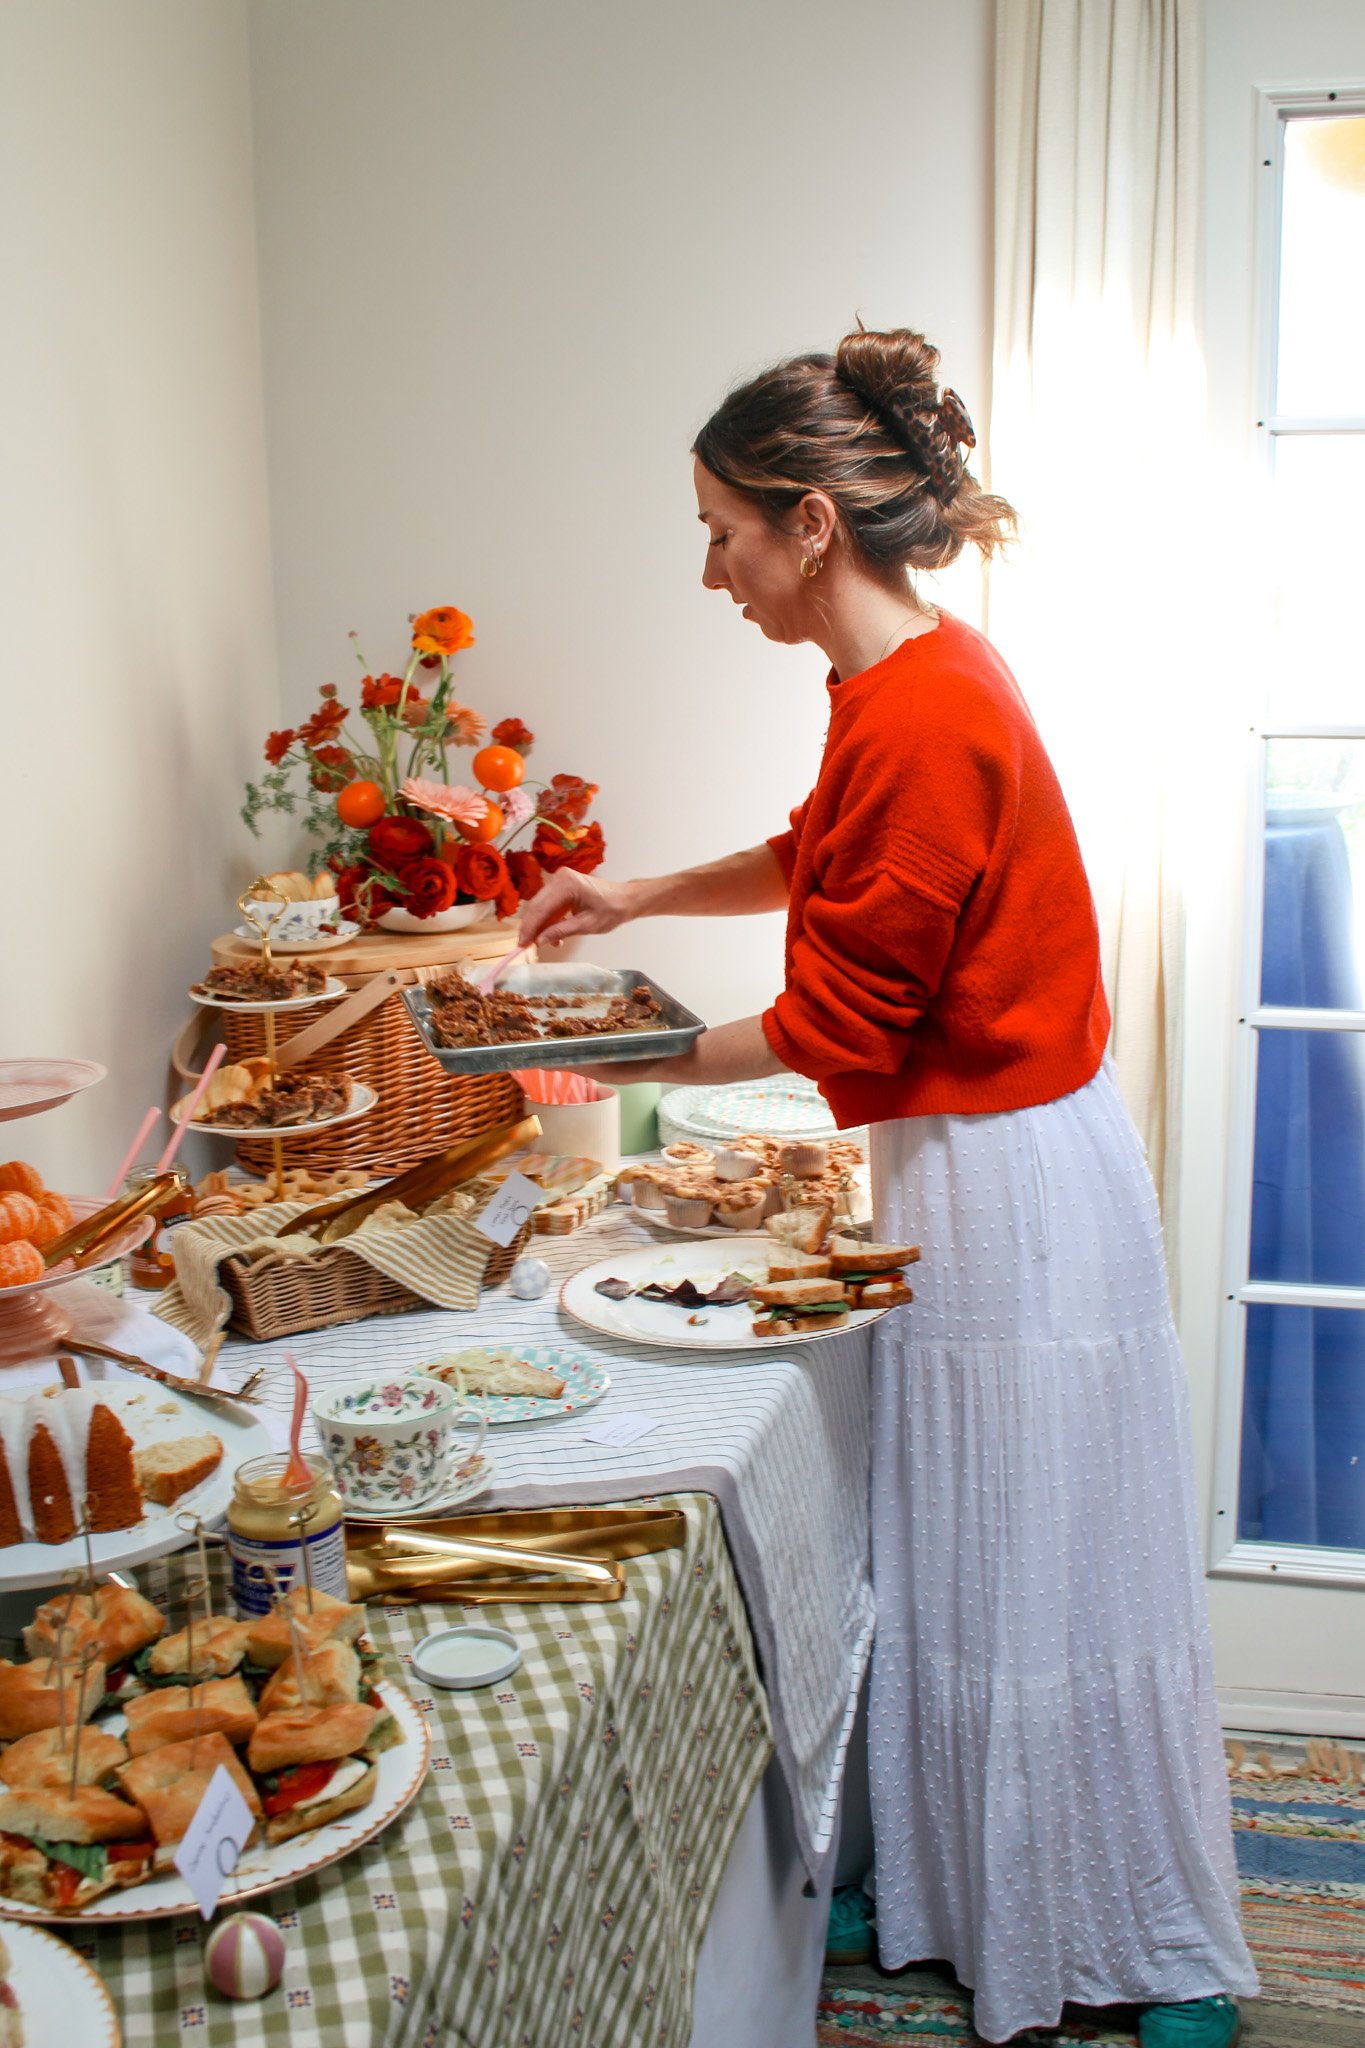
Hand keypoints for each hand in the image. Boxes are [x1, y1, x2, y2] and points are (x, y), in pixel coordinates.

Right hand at [518, 872, 632, 949]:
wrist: (625, 899)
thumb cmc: (611, 910)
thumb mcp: (586, 925)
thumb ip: (561, 931)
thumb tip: (539, 941)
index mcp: (567, 883)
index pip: (541, 908)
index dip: (529, 928)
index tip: (521, 945)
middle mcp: (559, 878)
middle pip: (536, 906)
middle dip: (531, 928)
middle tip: (525, 947)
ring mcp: (559, 880)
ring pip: (540, 906)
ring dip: (540, 926)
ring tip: (547, 943)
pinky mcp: (560, 886)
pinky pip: (547, 905)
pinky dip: (547, 920)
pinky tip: (553, 935)